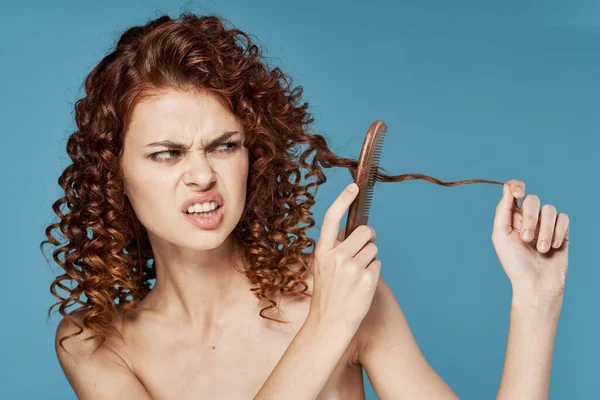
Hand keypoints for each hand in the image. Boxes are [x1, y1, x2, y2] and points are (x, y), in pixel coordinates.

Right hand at [308, 183, 381, 332]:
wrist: (330, 322)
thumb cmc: (328, 294)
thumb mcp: (322, 267)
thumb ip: (334, 248)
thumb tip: (356, 229)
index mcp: (322, 251)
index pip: (332, 217)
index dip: (343, 199)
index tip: (354, 186)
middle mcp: (336, 256)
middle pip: (364, 231)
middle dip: (368, 238)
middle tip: (362, 250)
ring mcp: (352, 267)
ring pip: (373, 248)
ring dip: (370, 257)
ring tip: (357, 275)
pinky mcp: (367, 278)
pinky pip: (378, 263)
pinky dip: (373, 271)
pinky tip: (362, 284)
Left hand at [491, 179, 569, 299]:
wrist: (536, 284)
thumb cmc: (515, 263)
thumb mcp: (501, 236)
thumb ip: (503, 210)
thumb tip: (507, 187)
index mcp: (511, 217)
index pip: (514, 190)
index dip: (517, 186)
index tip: (518, 193)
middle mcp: (528, 217)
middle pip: (532, 199)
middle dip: (529, 219)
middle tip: (526, 239)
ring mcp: (546, 224)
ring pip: (549, 210)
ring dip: (545, 230)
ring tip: (541, 249)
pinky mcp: (562, 232)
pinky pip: (563, 219)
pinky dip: (558, 233)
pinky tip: (553, 247)